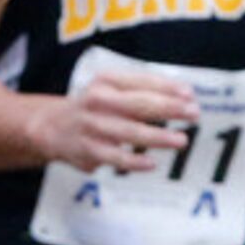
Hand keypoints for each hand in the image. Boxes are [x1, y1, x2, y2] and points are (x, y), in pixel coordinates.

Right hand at [26, 70, 196, 172]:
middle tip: (193, 113)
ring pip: (130, 132)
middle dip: (169, 108)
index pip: (142, 81)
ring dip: (158, 136)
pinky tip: (151, 164)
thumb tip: (185, 96)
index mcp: (106, 80)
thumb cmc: (94, 107)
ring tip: (181, 140)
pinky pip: (115, 157)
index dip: (168, 87)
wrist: (51, 126)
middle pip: (139, 104)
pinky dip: (133, 161)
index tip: (190, 95)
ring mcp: (92, 126)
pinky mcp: (88, 149)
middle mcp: (98, 100)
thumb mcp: (111, 88)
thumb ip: (143, 89)